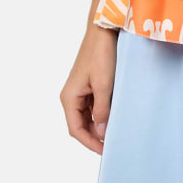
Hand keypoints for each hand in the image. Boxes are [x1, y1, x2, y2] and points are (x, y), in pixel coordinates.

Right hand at [60, 24, 118, 153]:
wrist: (103, 30)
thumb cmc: (101, 55)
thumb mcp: (104, 86)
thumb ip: (101, 111)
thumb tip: (100, 134)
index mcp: (69, 98)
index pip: (76, 130)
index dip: (90, 143)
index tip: (105, 151)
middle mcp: (71, 96)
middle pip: (80, 125)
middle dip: (94, 136)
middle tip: (112, 144)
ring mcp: (79, 90)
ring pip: (87, 116)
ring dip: (98, 125)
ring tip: (114, 133)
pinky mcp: (88, 84)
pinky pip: (92, 105)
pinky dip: (101, 113)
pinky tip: (113, 116)